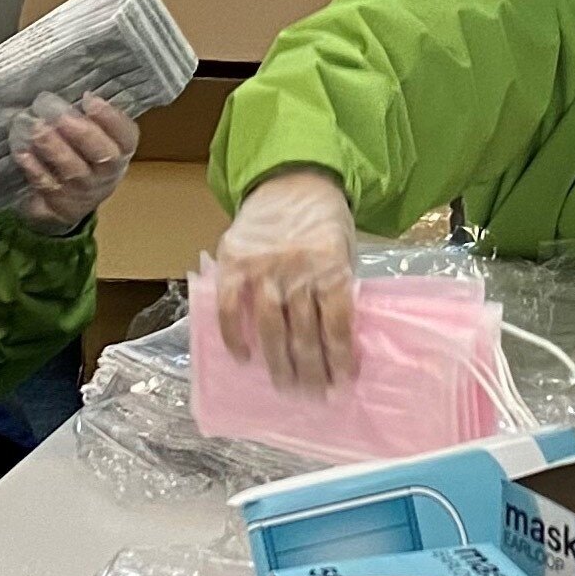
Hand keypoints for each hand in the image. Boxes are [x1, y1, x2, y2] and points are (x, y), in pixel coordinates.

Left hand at [13, 94, 140, 232]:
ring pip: (73, 171)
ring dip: (54, 148)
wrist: (72, 199)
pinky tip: (22, 152)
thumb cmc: (83, 152)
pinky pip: (47, 184)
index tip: (88, 98)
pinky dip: (35, 168)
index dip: (109, 118)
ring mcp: (84, 189)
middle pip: (103, 155)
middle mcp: (107, 172)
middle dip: (81, 133)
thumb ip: (88, 115)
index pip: (125, 135)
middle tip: (58, 114)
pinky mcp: (60, 202)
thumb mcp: (95, 133)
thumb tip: (73, 92)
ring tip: (37, 128)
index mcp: (121, 149)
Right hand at [211, 169, 360, 389]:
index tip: (341, 385)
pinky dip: (234, 336)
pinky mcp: (234, 262)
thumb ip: (338, 290)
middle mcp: (297, 270)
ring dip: (277, 363)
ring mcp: (263, 267)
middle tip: (312, 397)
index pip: (336, 324)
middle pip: (303, 333)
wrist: (292, 178)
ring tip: (285, 387)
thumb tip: (338, 342)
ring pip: (269, 327)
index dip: (338, 359)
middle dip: (310, 371)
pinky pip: (229, 307)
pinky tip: (244, 358)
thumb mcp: (345, 252)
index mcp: (331, 267)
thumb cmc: (324, 221)